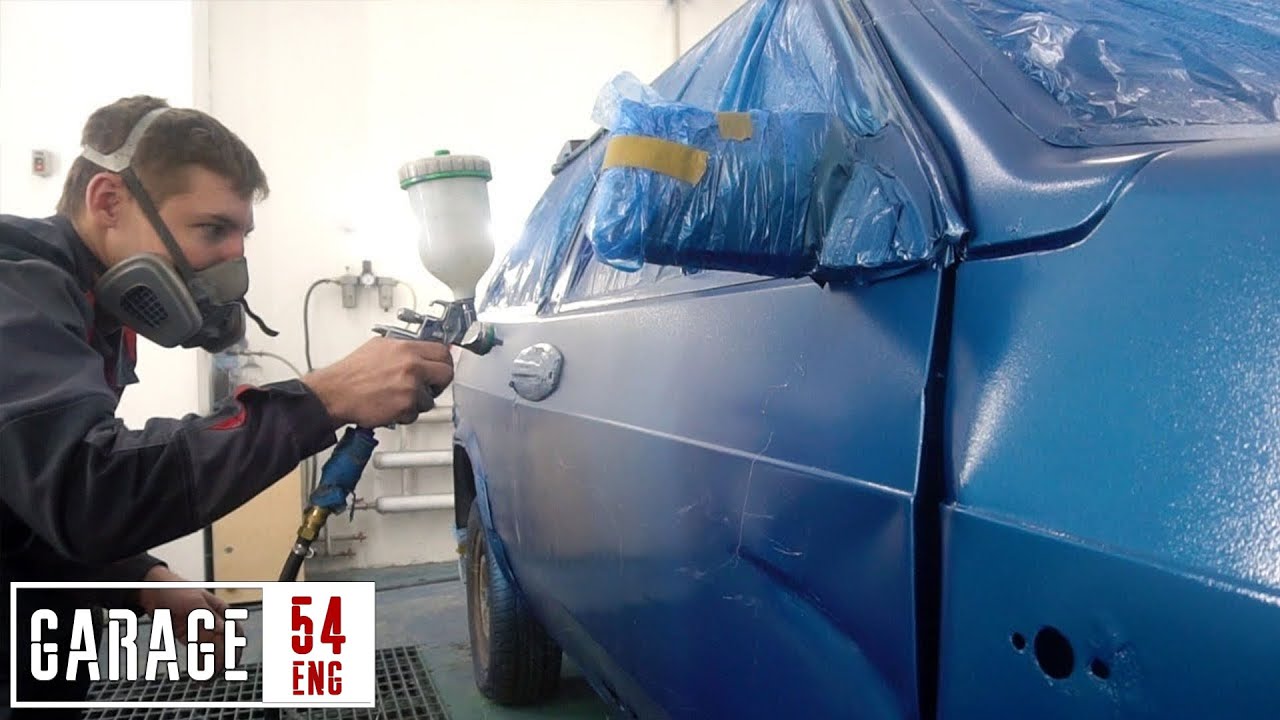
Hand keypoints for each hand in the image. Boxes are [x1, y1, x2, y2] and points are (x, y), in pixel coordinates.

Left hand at [138, 566, 240, 668]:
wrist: (152, 591)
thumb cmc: (176, 590)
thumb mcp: (193, 603)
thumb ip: (209, 618)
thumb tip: (226, 631)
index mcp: (220, 611)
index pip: (233, 632)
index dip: (233, 648)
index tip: (226, 664)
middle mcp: (214, 622)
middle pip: (224, 645)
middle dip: (221, 662)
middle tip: (213, 677)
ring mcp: (201, 630)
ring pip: (212, 652)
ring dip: (210, 667)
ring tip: (204, 682)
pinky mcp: (189, 636)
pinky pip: (199, 653)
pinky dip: (200, 664)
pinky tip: (198, 675)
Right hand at [303, 336, 452, 427]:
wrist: (335, 393)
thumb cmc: (352, 372)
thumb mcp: (380, 346)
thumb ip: (405, 347)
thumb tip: (422, 348)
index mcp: (406, 348)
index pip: (443, 351)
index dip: (444, 361)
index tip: (441, 365)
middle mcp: (412, 366)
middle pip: (446, 374)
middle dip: (439, 382)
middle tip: (429, 384)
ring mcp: (410, 387)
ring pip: (431, 398)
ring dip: (419, 400)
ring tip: (400, 396)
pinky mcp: (405, 406)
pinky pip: (417, 413)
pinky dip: (406, 413)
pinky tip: (392, 405)